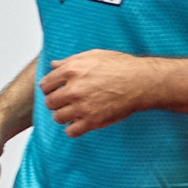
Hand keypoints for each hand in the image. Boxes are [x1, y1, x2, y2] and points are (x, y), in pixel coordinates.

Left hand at [39, 49, 160, 137]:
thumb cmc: (121, 67)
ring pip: (58, 118)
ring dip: (64, 116)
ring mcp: (82, 106)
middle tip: (68, 102)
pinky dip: (74, 129)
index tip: (57, 91)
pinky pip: (71, 131)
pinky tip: (82, 122)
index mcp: (71, 70)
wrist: (143, 82)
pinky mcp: (93, 121)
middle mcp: (74, 89)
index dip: (50, 88)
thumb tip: (53, 65)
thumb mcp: (94, 55)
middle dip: (57, 102)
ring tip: (75, 111)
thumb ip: (70, 61)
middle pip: (49, 102)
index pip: (45, 85)